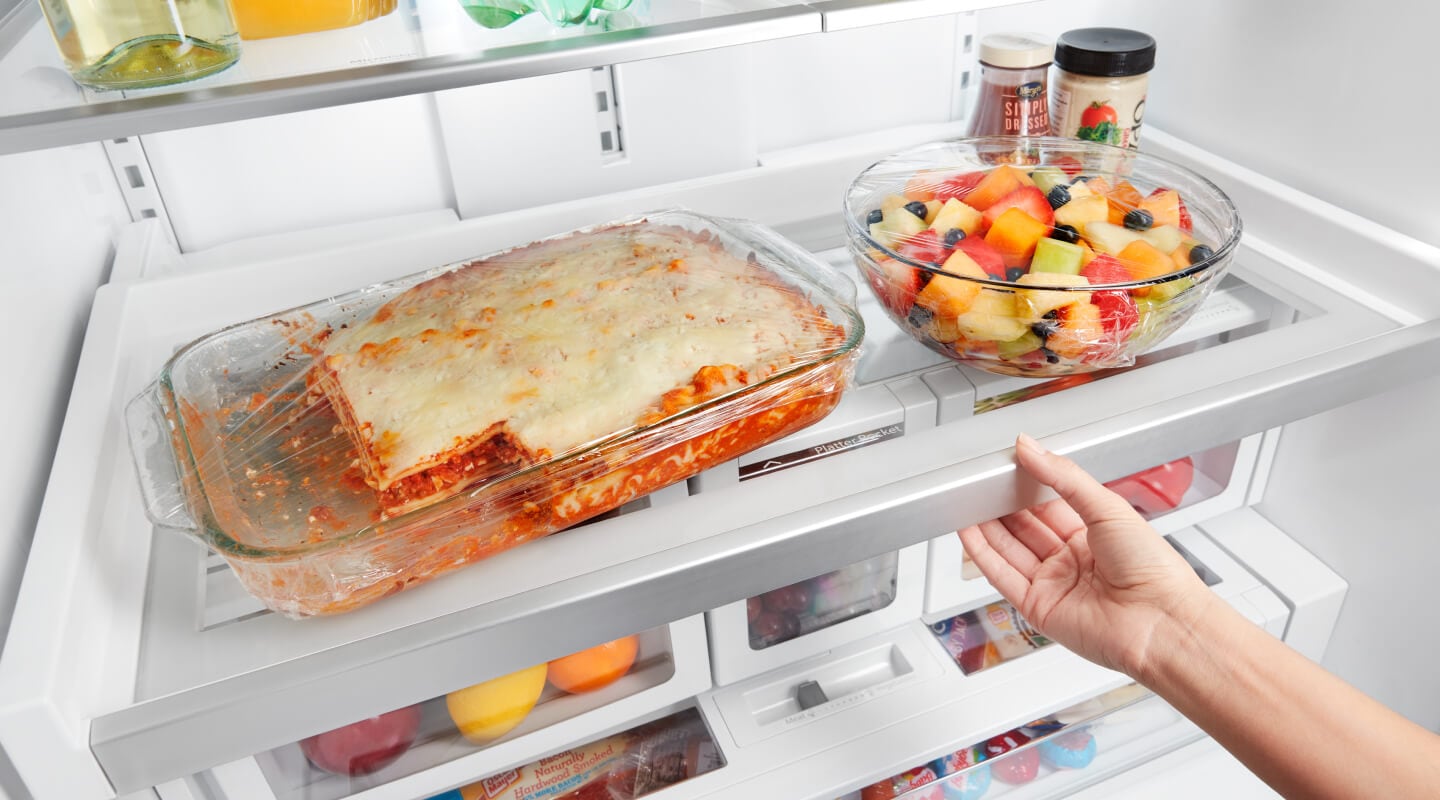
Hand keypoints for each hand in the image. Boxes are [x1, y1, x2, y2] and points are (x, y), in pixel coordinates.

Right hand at [958, 434, 1214, 676]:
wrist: (1161, 622)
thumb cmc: (1154, 570)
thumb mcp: (1107, 507)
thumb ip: (1063, 477)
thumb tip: (1031, 449)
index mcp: (1095, 535)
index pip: (1048, 504)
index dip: (1027, 485)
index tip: (1007, 464)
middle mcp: (1072, 561)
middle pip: (1024, 527)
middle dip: (1001, 504)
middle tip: (980, 480)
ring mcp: (1054, 585)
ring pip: (1009, 549)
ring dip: (986, 526)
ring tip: (966, 498)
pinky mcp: (1038, 608)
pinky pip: (1002, 576)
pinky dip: (982, 554)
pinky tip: (968, 531)